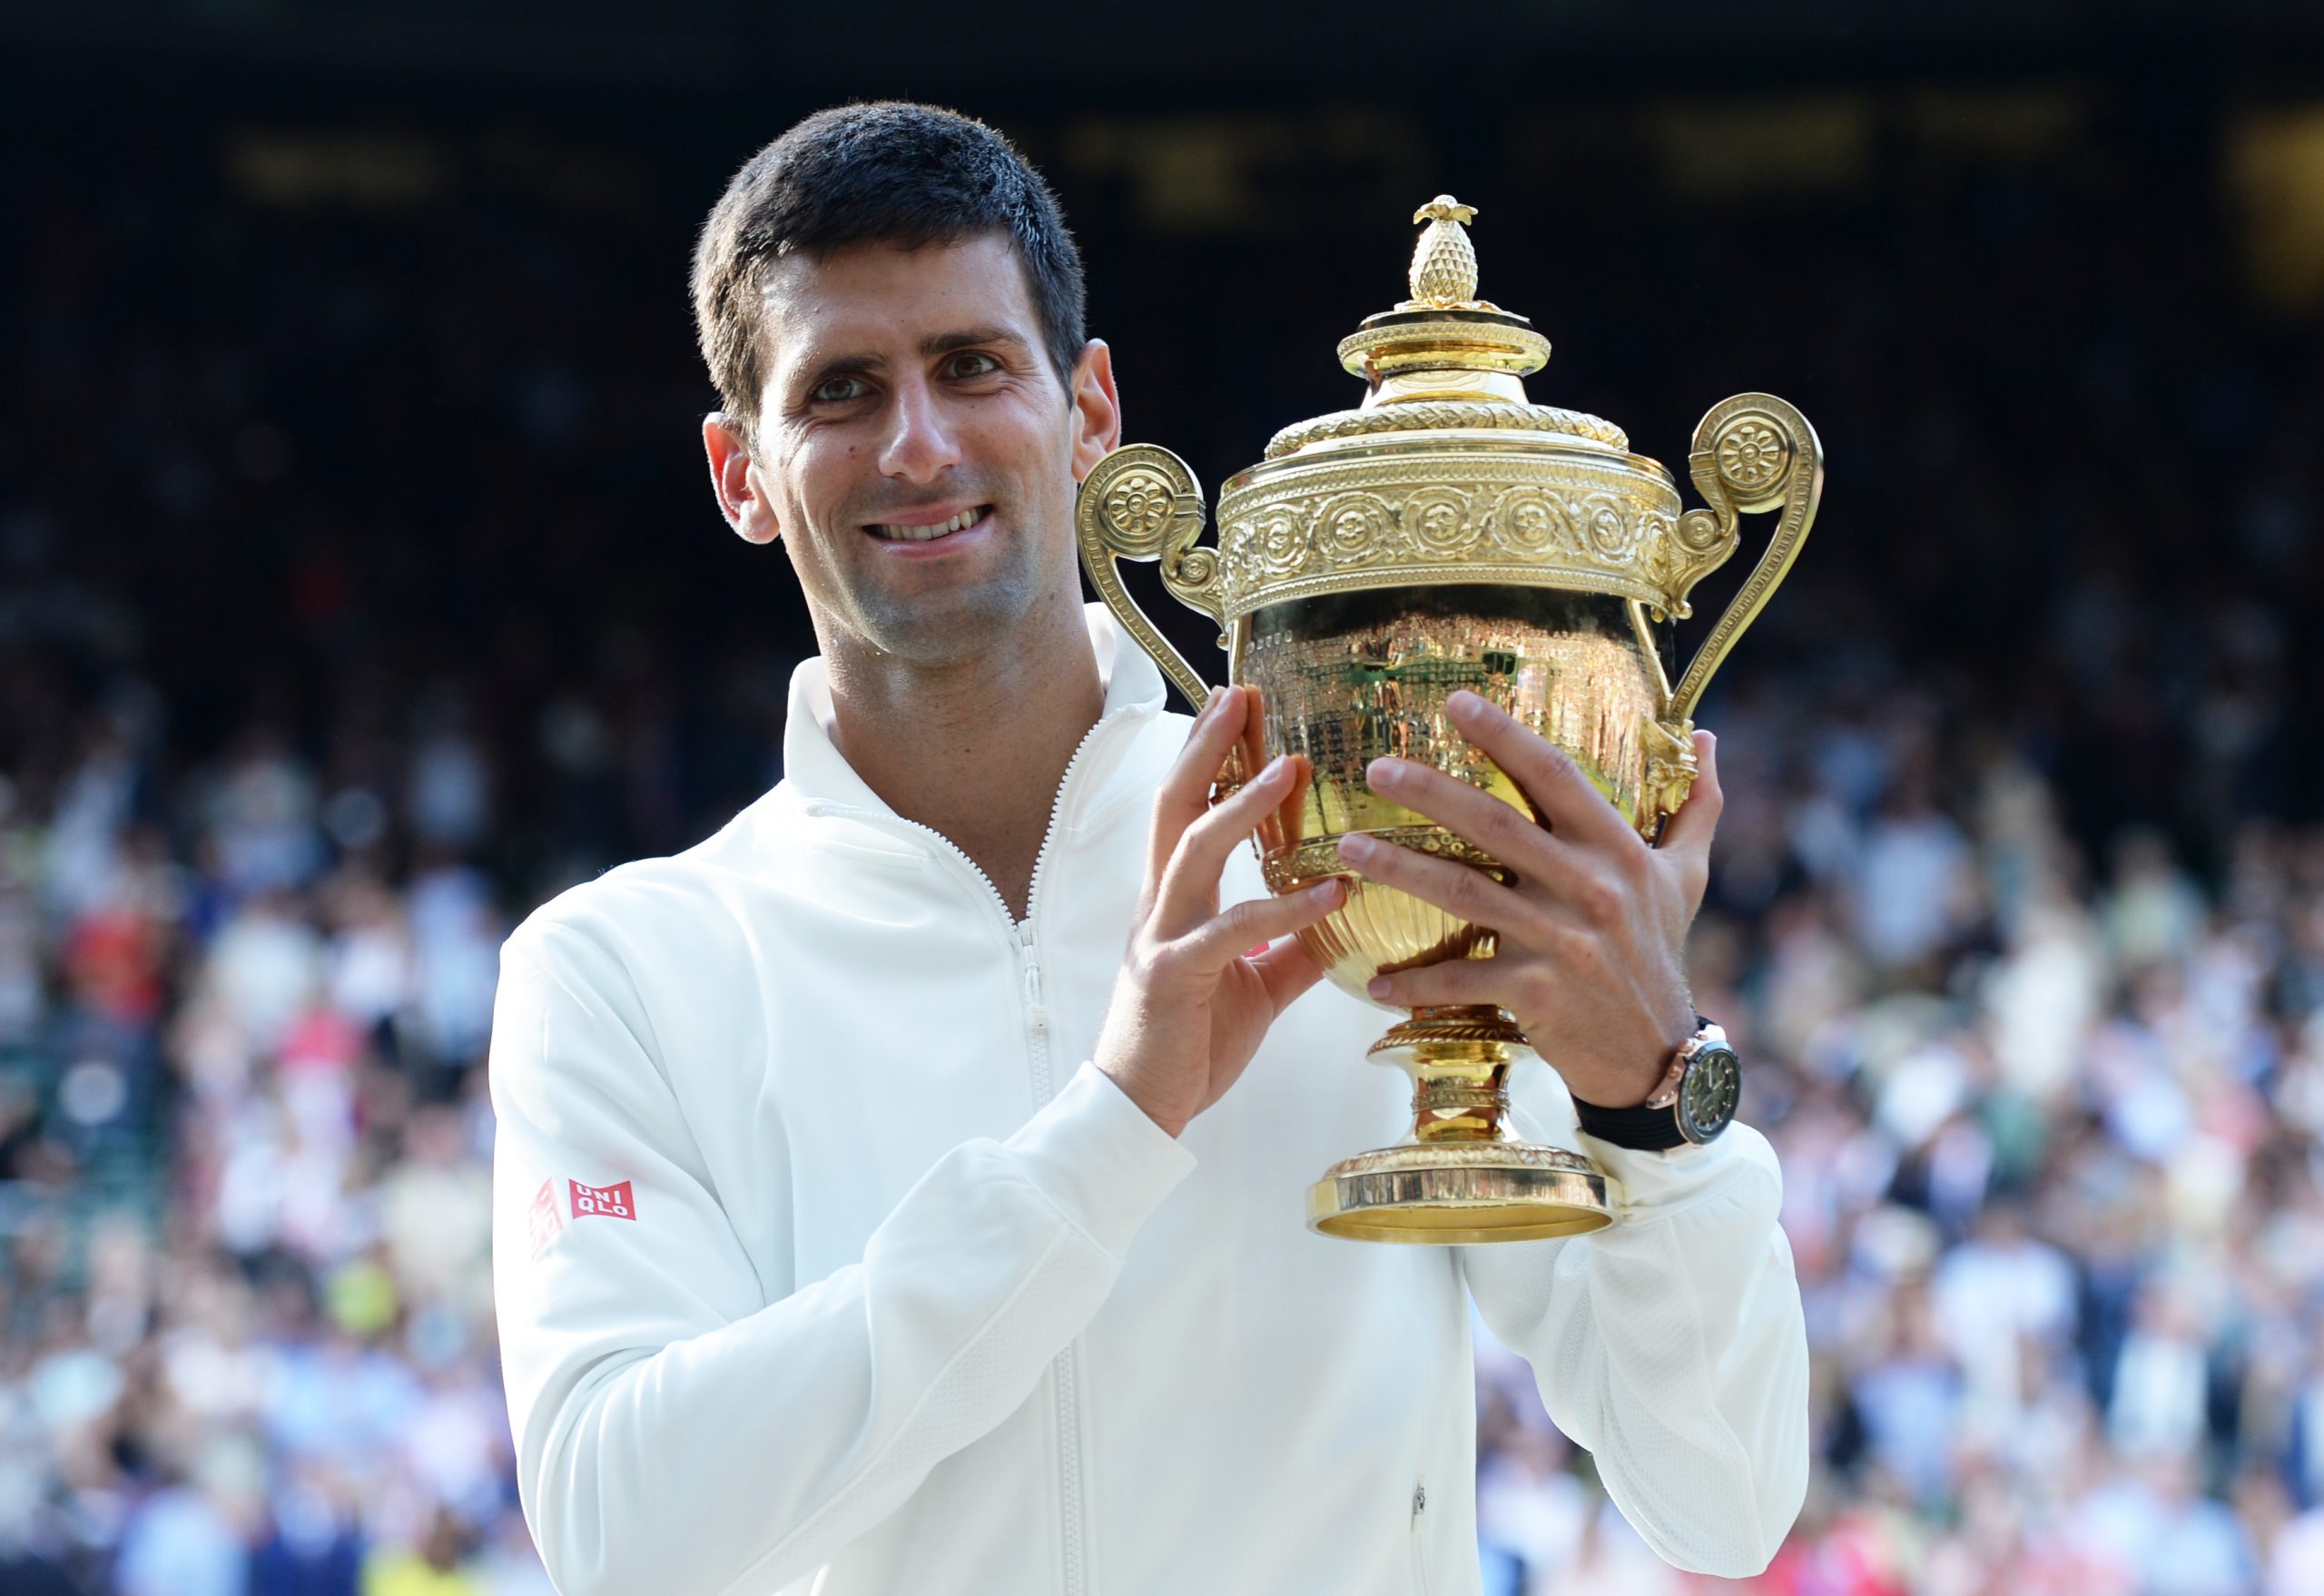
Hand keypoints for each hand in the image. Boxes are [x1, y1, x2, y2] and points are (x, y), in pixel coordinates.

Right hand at [1093, 686, 1342, 1136]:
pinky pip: (1233, 930)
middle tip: (1241, 696)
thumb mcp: (1255, 987)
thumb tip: (1340, 917)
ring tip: (1290, 767)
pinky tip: (1332, 892)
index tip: (1237, 710)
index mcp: (1174, 902)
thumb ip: (1291, 948)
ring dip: (1242, 804)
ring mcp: (1163, 936)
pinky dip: (1285, 908)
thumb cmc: (1190, 1045)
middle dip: (1208, 749)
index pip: (1187, 811)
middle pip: (1176, 806)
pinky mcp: (1175, 975)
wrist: (1141, 1110)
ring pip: (1195, 850)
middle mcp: (1160, 906)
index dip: (1209, 759)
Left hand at [1336, 689, 1720, 1108]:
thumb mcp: (1687, 877)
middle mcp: (1589, 887)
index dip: (1505, 735)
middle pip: (1496, 824)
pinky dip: (1416, 981)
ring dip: (1399, 868)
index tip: (1455, 701)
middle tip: (1376, 768)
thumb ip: (1696, 805)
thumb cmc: (1659, 952)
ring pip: (1464, 893)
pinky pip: (1461, 979)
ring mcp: (1560, 939)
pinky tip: (1375, 980)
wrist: (1656, 1055)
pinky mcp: (1536, 991)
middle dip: (1430, 791)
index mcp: (1617, 849)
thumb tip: (1708, 735)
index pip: (1555, 776)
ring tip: (1347, 848)